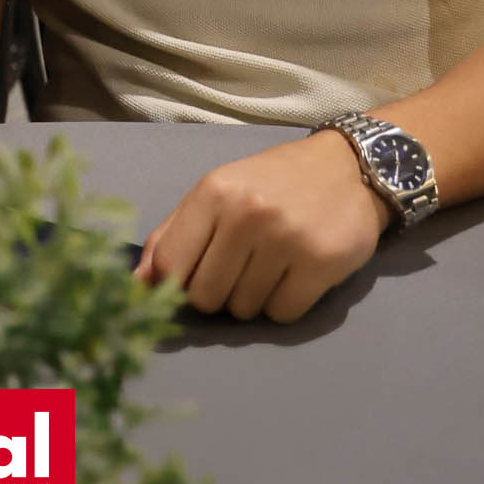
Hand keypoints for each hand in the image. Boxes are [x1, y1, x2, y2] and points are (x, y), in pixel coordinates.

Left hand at [135, 130, 389, 323]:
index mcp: (213, 191)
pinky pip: (281, 315)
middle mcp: (246, 213)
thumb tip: (136, 283)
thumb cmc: (271, 182)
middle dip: (218, 292)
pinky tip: (294, 274)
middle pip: (206, 297)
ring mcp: (284, 240)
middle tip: (240, 267)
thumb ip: (173, 234)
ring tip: (271, 264)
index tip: (194, 276)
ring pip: (244, 310)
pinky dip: (284, 303)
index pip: (170, 265)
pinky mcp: (319, 265)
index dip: (177, 283)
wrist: (346, 169)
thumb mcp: (216, 192)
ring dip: (252, 297)